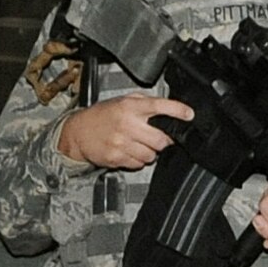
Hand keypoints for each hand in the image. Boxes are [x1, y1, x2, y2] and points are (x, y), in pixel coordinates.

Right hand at [56, 95, 191, 168]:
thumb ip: (145, 104)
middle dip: (162, 140)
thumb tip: (169, 110)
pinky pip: (138, 164)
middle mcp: (127, 124)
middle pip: (161, 139)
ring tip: (138, 144)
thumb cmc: (102, 116)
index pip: (159, 106)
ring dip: (149, 152)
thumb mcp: (122, 101)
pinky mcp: (116, 158)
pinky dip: (137, 160)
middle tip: (155, 137)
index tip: (189, 114)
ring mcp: (121, 143)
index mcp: (130, 107)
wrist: (78, 132)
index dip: (177, 110)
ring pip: (151, 155)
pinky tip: (128, 151)